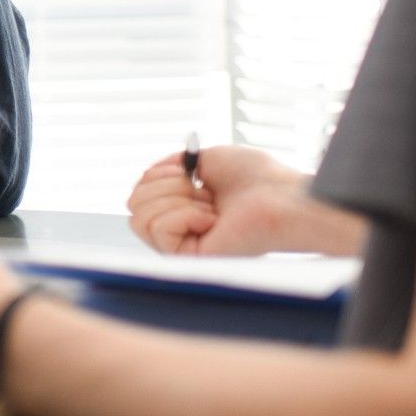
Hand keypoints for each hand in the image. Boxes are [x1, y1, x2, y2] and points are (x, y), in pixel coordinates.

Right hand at [126, 144, 309, 254]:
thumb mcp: (205, 158)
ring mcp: (182, 245)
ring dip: (174, 198)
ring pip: (138, 216)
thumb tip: (147, 176)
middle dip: (165, 184)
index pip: (137, 193)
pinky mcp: (190, 257)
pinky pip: (159, 229)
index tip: (191, 172)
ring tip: (209, 205)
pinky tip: (212, 218)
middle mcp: (178, 228)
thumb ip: (172, 166)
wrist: (283, 198)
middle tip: (203, 191)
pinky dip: (185, 214)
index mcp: (180, 206)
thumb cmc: (257, 178)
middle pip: (132, 203)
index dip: (158, 173)